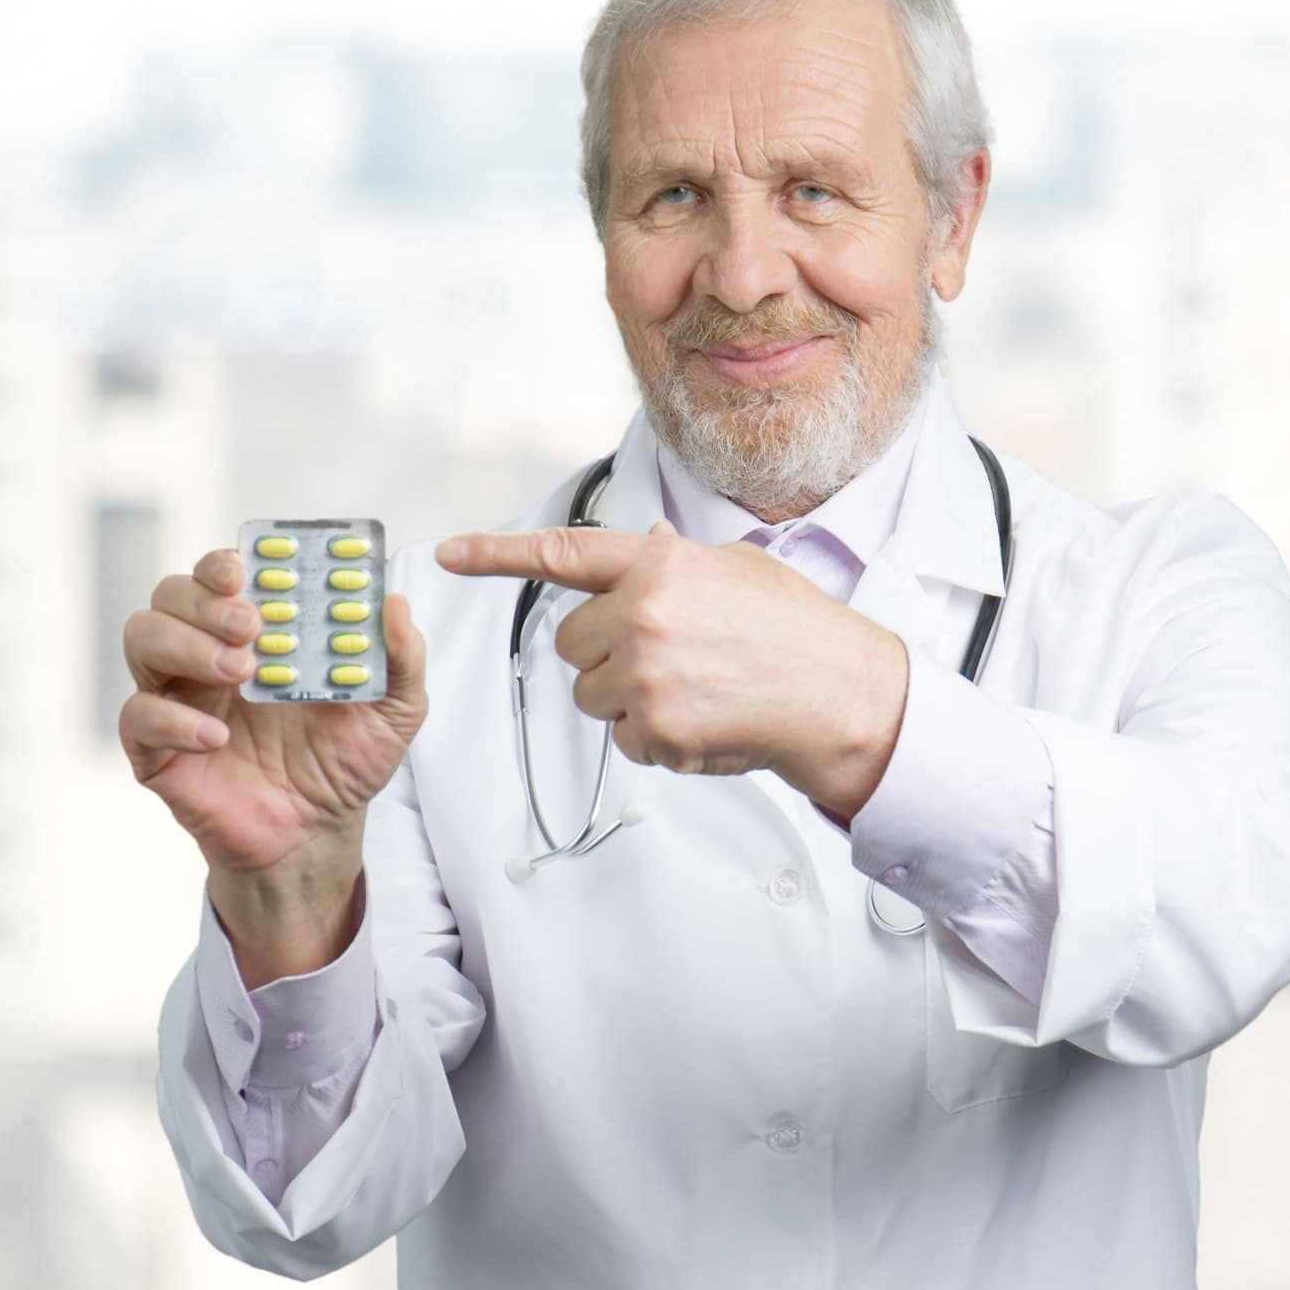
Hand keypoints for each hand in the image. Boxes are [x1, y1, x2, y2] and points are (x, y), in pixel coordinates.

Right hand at [119, 547, 428, 983]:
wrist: (318, 834)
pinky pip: (138, 716)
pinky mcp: (157, 749)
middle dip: (206, 599)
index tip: (247, 568)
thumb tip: (395, 602)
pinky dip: (173, 718)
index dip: (223, 562)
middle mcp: (206, 653)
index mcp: (256, 631)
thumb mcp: (394, 710)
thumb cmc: (346, 761)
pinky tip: (218, 735)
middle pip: (171, 594)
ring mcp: (177, 697)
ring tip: (242, 671)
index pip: (219, 574)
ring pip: (142, 637)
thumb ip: (403, 657)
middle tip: (253, 624)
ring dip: (187, 643)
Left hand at [435, 520, 907, 816]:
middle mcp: (643, 614)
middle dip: (607, 653)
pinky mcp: (655, 730)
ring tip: (694, 689)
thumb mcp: (736, 569)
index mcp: (660, 565)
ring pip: (592, 696)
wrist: (839, 695)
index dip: (497, 553)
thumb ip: (677, 562)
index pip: (564, 554)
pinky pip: (623, 739)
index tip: (449, 552)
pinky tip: (703, 720)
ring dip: (629, 699)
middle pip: (572, 643)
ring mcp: (646, 676)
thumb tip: (647, 550)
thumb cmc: (796, 631)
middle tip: (669, 657)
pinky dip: (655, 739)